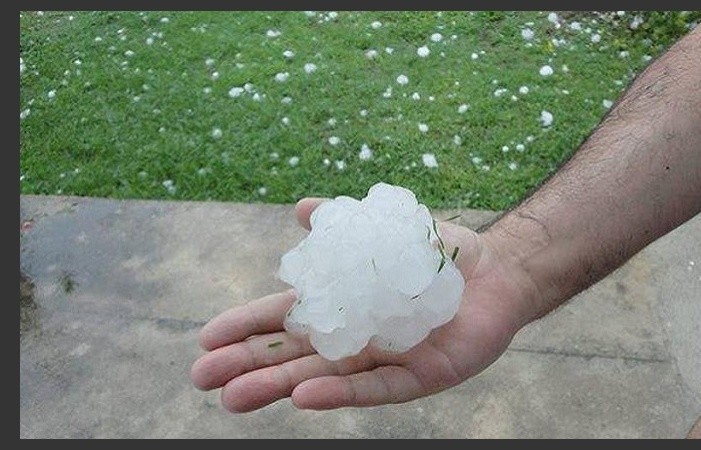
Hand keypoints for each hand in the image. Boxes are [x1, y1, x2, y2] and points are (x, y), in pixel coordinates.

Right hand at [190, 198, 532, 411]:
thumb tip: (301, 210)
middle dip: (248, 364)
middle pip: (294, 355)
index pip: (285, 319)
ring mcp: (385, 359)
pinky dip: (341, 394)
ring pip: (324, 378)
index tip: (205, 339)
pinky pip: (378, 388)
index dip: (247, 327)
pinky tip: (304, 398)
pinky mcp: (419, 375)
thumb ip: (345, 227)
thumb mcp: (385, 232)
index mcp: (343, 303)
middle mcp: (356, 336)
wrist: (499, 269)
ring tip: (234, 398)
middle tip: (201, 378)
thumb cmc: (440, 254)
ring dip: (280, 386)